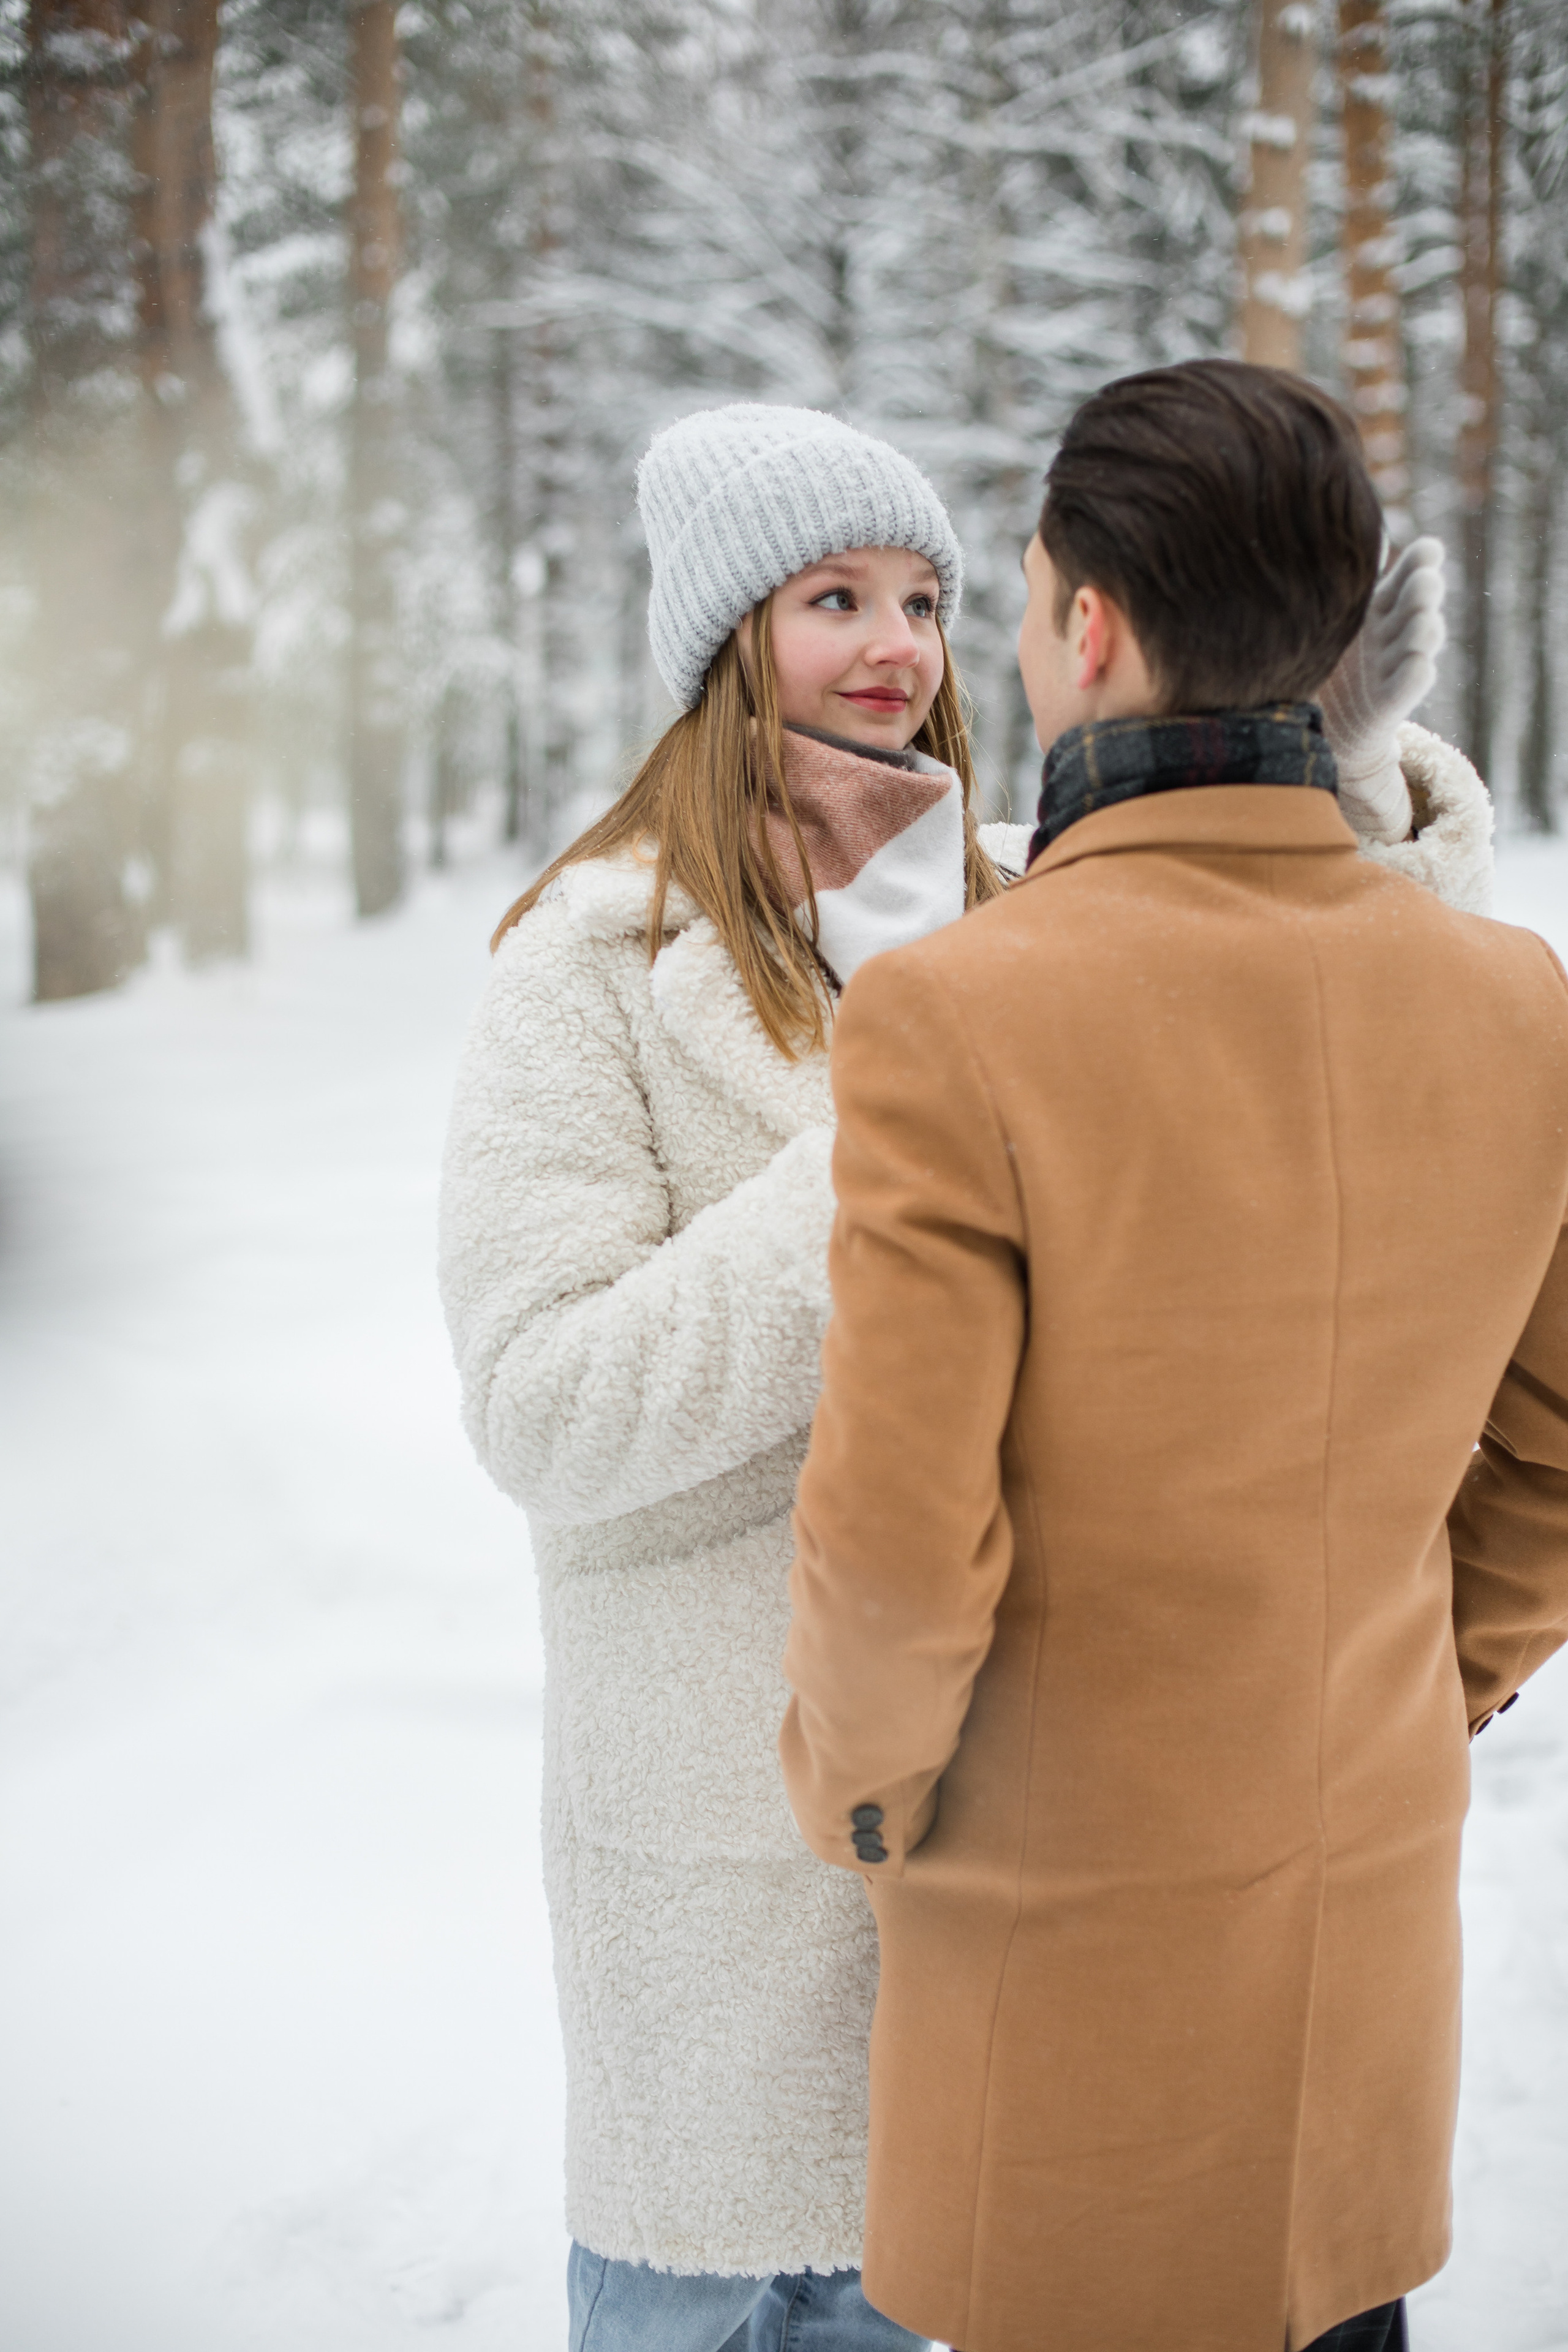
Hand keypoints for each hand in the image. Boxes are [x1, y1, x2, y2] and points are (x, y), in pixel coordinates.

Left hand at [1320, 536, 1446, 844]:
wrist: (1325, 724)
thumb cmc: (1323, 661)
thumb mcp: (1325, 620)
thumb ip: (1334, 586)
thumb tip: (1323, 529)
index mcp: (1379, 607)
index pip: (1407, 577)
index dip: (1422, 562)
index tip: (1431, 548)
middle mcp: (1392, 633)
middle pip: (1416, 605)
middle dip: (1424, 592)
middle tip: (1426, 580)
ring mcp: (1392, 666)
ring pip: (1418, 643)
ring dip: (1424, 631)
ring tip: (1425, 620)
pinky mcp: (1388, 704)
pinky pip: (1406, 689)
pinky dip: (1414, 677)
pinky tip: (1420, 665)